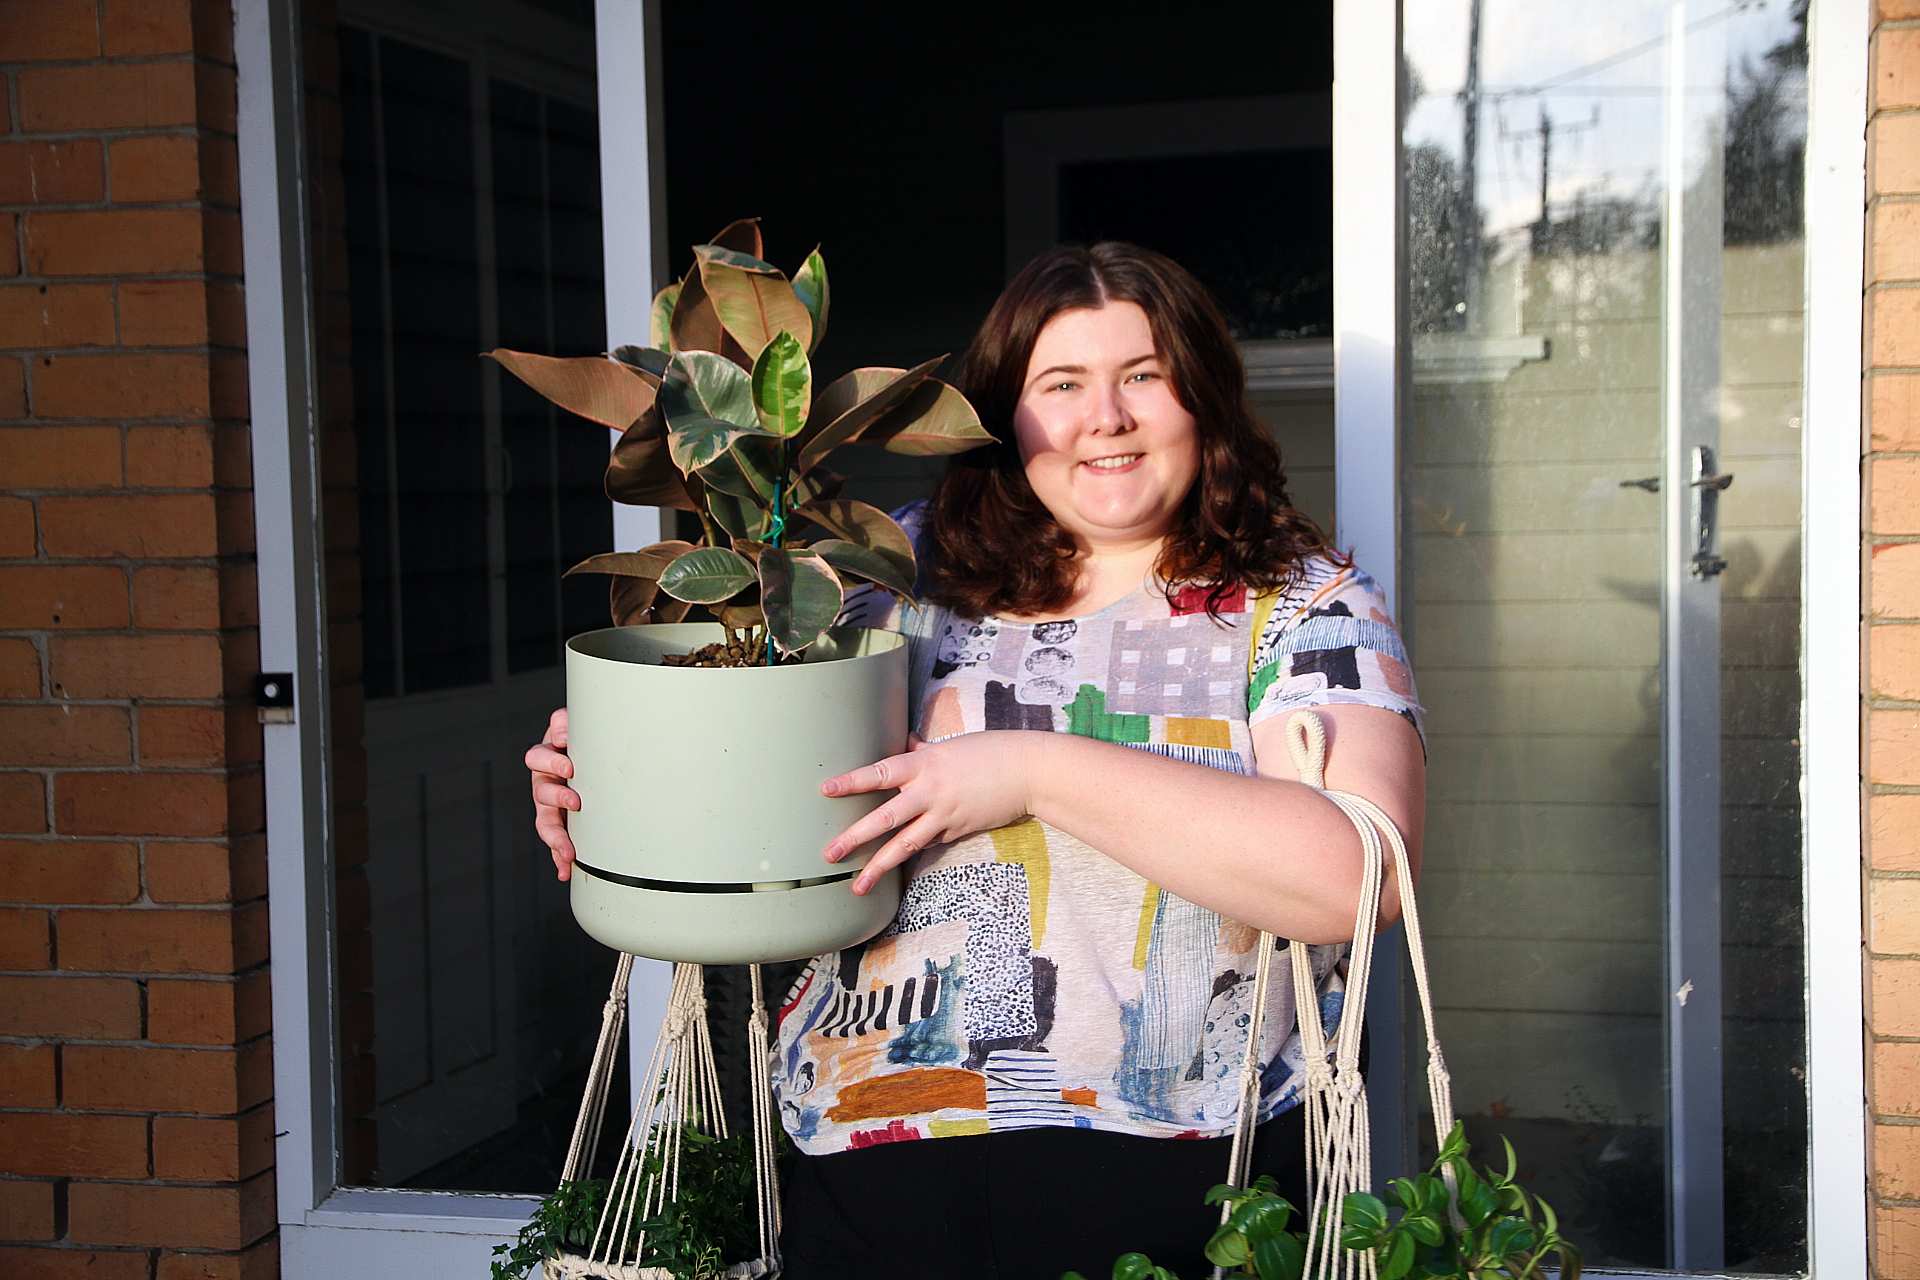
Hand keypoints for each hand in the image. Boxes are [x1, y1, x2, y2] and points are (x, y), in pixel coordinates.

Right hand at [525, 707, 579, 880]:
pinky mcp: (558, 819)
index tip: (571, 767)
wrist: (594, 753)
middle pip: (540, 790)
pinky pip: (555, 841)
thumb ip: (569, 725)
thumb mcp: (580, 725)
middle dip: (557, 796)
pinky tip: (564, 870)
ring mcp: (549, 803)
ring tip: (569, 850)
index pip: (540, 756)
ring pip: (545, 821)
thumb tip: (565, 732)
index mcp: (547, 754)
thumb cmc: (586, 738)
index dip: (553, 761)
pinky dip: (558, 856)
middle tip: (576, 801)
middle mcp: (544, 779)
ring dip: (557, 836)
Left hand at [820, 731, 1039, 894]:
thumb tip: (906, 743)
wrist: (1028, 771)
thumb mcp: (951, 746)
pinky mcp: (958, 831)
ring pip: (904, 845)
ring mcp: (944, 815)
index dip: (852, 782)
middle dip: (854, 837)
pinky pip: (929, 845)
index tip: (825, 791)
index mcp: (924, 763)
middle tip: (829, 854)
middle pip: (885, 818)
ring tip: (857, 887)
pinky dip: (913, 853)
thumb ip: (923, 751)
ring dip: (878, 867)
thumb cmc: (990, 751)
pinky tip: (896, 869)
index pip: (879, 773)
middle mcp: (930, 791)